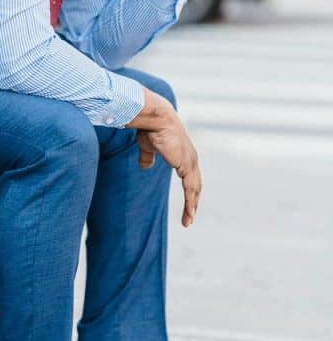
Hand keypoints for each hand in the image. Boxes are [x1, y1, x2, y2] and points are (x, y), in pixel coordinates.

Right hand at [129, 89, 201, 227]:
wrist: (155, 119)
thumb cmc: (150, 128)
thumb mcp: (147, 146)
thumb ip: (147, 157)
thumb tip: (145, 167)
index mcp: (183, 154)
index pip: (190, 175)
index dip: (189, 189)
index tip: (187, 201)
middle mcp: (191, 159)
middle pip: (195, 185)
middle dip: (193, 201)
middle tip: (190, 216)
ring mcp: (191, 163)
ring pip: (195, 190)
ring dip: (192, 206)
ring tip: (188, 221)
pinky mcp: (186, 167)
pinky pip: (190, 189)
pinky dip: (191, 203)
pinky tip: (190, 214)